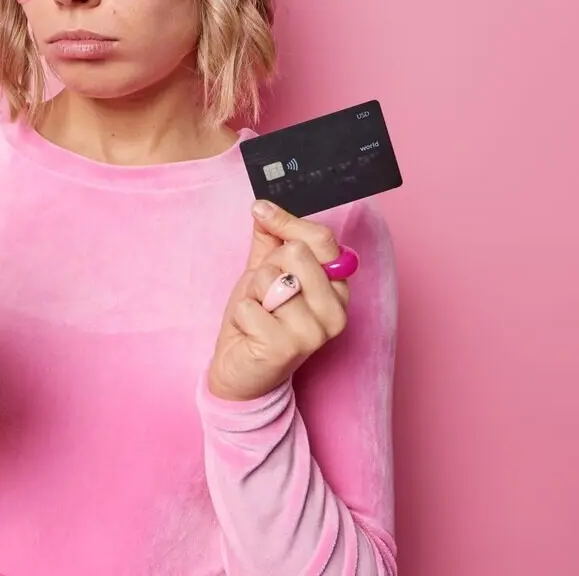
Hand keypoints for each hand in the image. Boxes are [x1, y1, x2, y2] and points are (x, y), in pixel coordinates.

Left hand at [206, 202, 351, 402]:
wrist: (241, 372)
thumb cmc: (259, 321)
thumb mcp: (265, 273)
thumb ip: (271, 239)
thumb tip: (264, 206)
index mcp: (337, 288)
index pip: (322, 239)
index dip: (288, 222)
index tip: (261, 211)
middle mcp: (336, 310)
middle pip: (297, 253)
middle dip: (268, 267)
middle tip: (265, 293)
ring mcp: (316, 331)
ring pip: (272, 278)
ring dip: (253, 294)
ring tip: (259, 314)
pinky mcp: (288, 347)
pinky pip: (252, 306)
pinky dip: (242, 315)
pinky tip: (251, 332)